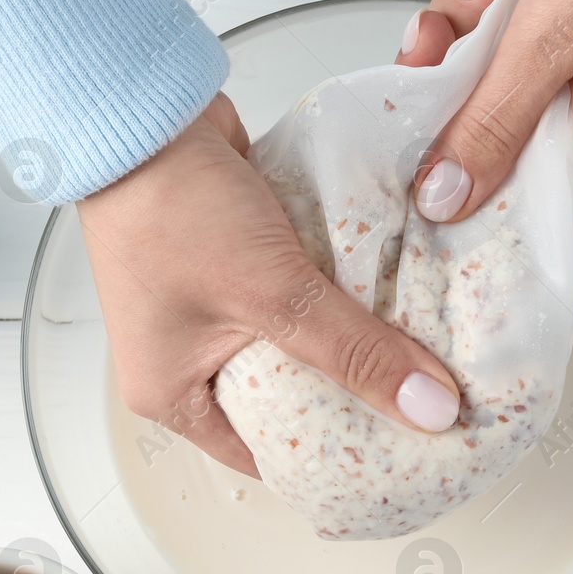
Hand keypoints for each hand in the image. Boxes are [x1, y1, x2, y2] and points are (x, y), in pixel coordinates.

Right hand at [77, 94, 463, 477]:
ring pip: (296, 338)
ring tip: (416, 353)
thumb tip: (429, 409)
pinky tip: (386, 291)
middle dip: (349, 394)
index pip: (262, 457)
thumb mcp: (273, 294)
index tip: (394, 460)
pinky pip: (296, 291)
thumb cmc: (171, 209)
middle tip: (420, 406)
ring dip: (347, 335)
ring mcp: (208, 305)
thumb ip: (354, 351)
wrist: (143, 111)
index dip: (328, 462)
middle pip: (286, 397)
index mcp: (169, 396)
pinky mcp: (233, 258)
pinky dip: (334, 290)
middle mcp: (183, 357)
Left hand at [409, 0, 572, 221]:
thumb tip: (447, 200)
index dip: (449, 155)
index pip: (506, 184)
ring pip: (490, 65)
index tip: (412, 115)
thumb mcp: (548, 44)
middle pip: (488, 118)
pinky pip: (511, 26)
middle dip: (453, 63)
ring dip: (469, 15)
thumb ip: (491, 126)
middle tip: (443, 27)